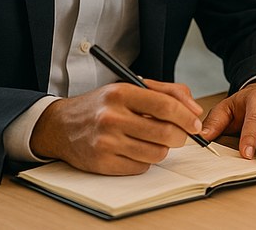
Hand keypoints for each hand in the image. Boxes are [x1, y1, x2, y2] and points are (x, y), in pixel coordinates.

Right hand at [30, 79, 204, 174]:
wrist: (60, 126)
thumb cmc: (102, 105)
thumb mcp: (130, 88)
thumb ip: (167, 92)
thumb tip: (195, 111)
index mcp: (121, 93)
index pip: (165, 106)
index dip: (186, 117)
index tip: (195, 124)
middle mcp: (111, 117)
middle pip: (165, 133)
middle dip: (180, 136)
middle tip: (179, 135)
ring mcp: (105, 142)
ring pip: (156, 153)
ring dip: (161, 149)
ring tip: (151, 140)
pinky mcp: (101, 163)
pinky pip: (140, 167)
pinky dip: (144, 161)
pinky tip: (134, 150)